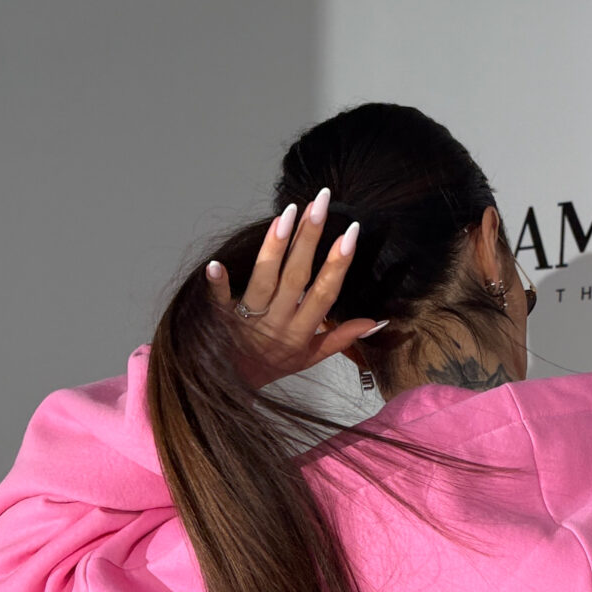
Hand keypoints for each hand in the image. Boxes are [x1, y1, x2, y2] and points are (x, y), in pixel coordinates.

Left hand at [207, 188, 386, 391]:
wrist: (230, 388)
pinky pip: (219, 302)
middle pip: (297, 277)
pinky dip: (218, 285)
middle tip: (319, 202)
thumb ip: (341, 338)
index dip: (338, 264)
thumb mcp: (310, 358)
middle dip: (310, 238)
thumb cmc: (271, 366)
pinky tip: (215, 264)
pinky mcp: (221, 319)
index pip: (324, 294)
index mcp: (301, 332)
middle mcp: (278, 322)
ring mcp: (249, 320)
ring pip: (265, 281)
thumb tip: (376, 321)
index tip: (350, 233)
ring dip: (275, 247)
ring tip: (287, 213)